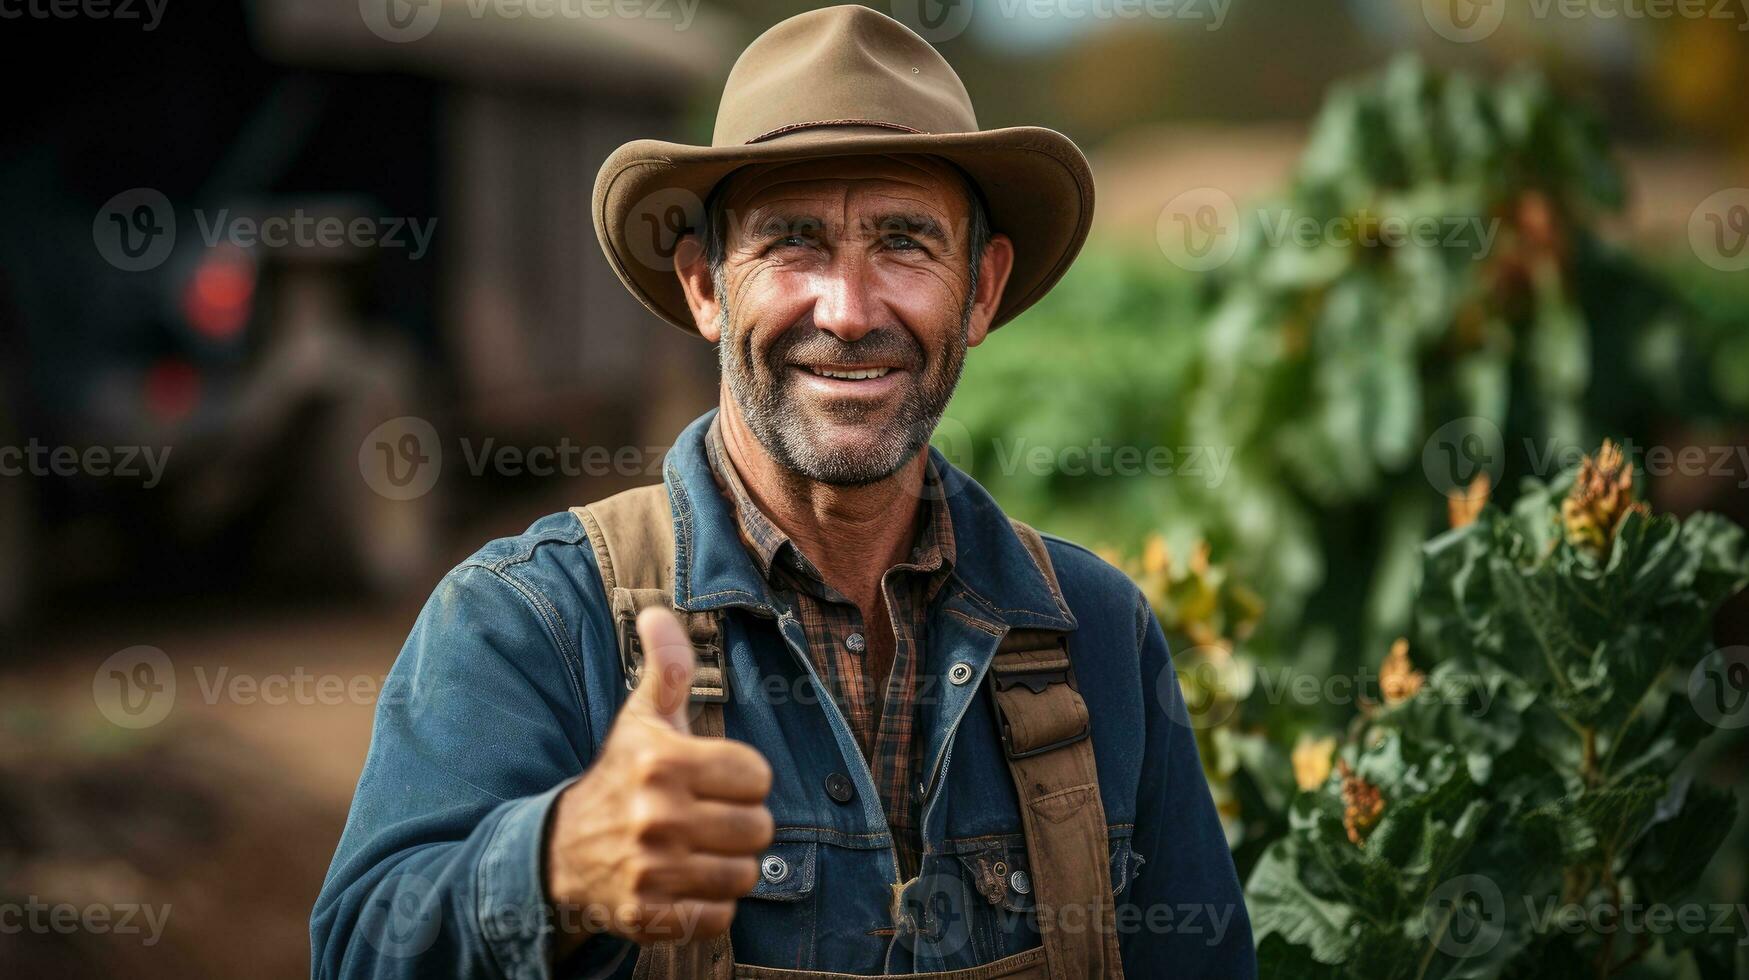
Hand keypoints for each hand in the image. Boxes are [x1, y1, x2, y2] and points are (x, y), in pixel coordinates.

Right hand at [546, 607, 773, 956]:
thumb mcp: (640, 720)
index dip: (741, 778)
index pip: (757, 776)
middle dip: (739, 825)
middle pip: (758, 829)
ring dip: (728, 867)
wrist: (556, 854)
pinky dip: (708, 907)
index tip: (712, 780)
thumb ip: (666, 667)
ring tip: (697, 852)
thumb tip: (661, 611)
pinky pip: (720, 918)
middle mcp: (656, 817)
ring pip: (745, 875)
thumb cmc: (617, 778)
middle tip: (707, 820)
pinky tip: (682, 885)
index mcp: (662, 762)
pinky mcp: (649, 917)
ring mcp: (651, 871)